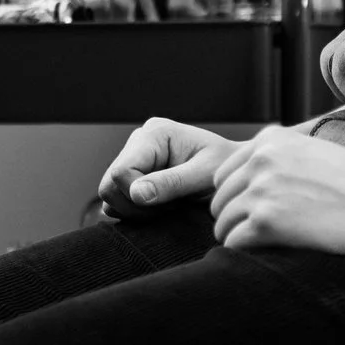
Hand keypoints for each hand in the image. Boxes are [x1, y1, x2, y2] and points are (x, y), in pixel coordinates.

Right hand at [98, 118, 239, 219]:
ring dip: (137, 209)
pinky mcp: (133, 175)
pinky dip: (136, 211)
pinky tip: (162, 206)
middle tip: (170, 207)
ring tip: (170, 205)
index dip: (138, 195)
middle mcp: (139, 141)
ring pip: (110, 195)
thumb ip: (172, 183)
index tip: (169, 202)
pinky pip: (116, 200)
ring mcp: (134, 158)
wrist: (234, 174)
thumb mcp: (205, 175)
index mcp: (155, 133)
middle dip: (136, 205)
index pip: (122, 171)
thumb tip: (136, 194)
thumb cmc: (225, 169)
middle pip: (109, 184)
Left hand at [209, 126, 344, 254]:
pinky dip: (245, 253)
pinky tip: (269, 254)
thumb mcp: (313, 150)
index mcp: (269, 139)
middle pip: (219, 200)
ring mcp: (260, 191)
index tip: (255, 212)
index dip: (236, 197)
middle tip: (259, 235)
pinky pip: (233, 243)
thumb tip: (252, 178)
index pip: (224, 174)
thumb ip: (280, 157)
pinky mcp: (265, 222)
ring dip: (239, 238)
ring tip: (265, 247)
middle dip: (235, 218)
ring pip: (223, 224)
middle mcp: (259, 161)